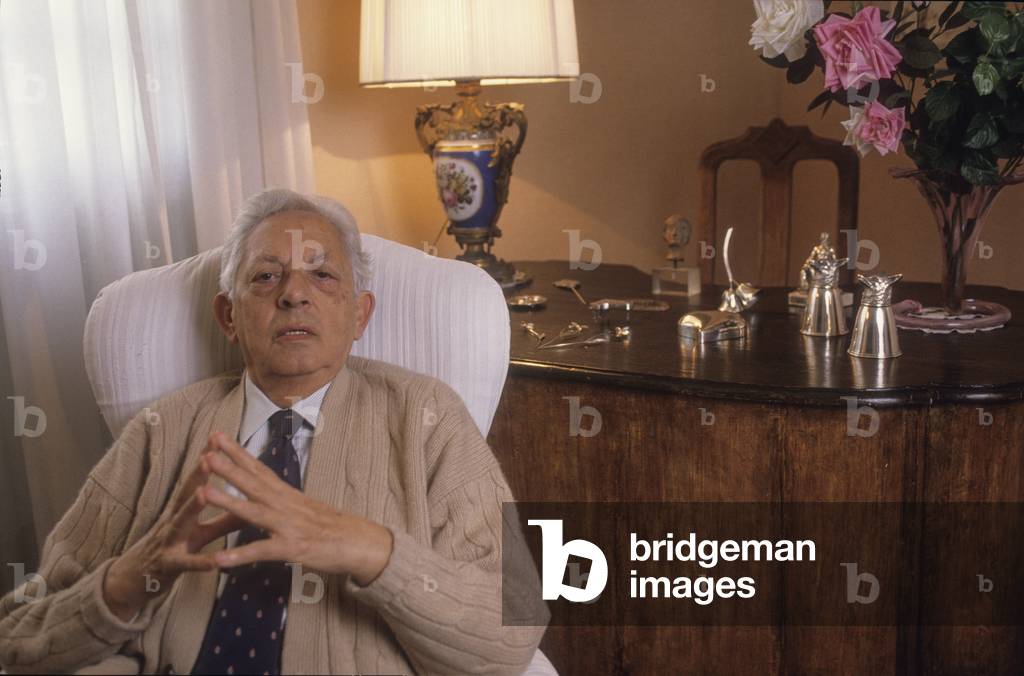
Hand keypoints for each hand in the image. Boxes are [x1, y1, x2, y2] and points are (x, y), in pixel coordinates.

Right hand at [102, 436, 242, 620]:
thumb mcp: (200, 532)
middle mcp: (174, 520)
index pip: (196, 480)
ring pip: (180, 522)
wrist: (135, 581)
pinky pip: (186, 564)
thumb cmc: (173, 550)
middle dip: (197, 475)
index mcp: (183, 510)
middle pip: (185, 494)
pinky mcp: (169, 566)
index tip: (218, 437)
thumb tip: (252, 502)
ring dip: (191, 507)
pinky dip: (200, 562)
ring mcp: (168, 542)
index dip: (206, 459)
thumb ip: (225, 518)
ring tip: (204, 493)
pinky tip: (215, 561)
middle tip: (209, 455)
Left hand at [200, 432, 393, 585]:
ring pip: (253, 511)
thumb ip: (283, 500)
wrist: (361, 544)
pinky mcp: (292, 548)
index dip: (237, 452)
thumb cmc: (334, 528)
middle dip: (228, 467)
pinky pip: (262, 551)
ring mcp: (288, 526)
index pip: (259, 468)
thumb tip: (266, 491)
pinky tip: (219, 559)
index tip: (217, 436)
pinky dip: (240, 555)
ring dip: (227, 501)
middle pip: (253, 483)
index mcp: (287, 495)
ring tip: (202, 492)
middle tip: (205, 452)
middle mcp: (286, 505)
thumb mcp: (306, 508)